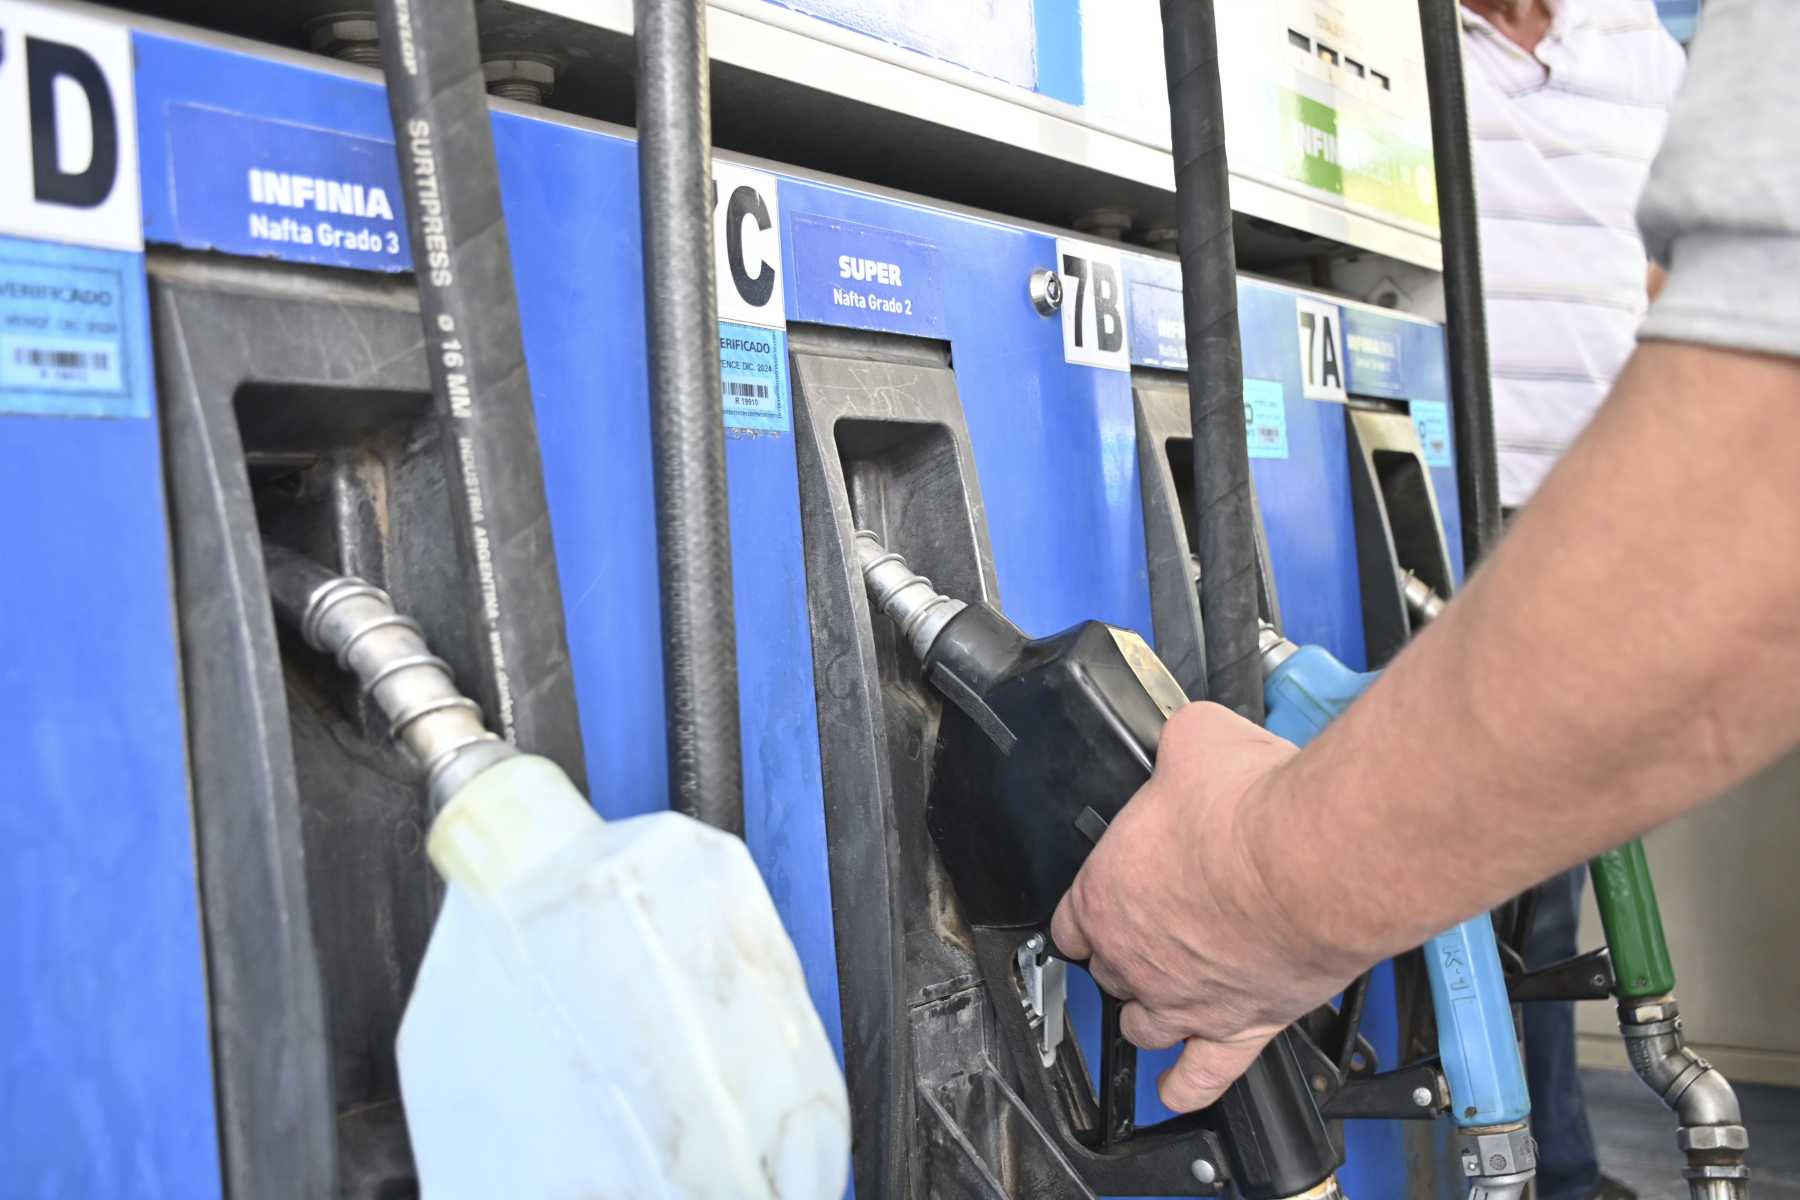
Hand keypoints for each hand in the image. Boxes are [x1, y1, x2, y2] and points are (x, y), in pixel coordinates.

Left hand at [1050, 702, 1366, 1112]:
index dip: (1087, 911)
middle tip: (1154, 930)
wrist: (1318, 860)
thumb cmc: (1255, 806)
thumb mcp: (1197, 740)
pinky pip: (1205, 1075)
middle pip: (1109, 970)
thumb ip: (1178, 749)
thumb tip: (1187, 738)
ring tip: (1158, 1001)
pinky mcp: (1244, 1026)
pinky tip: (1179, 1091)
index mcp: (1108, 889)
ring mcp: (1186, 998)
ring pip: (1144, 1025)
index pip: (1071, 919)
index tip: (1100, 906)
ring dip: (1146, 1014)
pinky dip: (1187, 1086)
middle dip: (1125, 952)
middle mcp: (1136, 954)